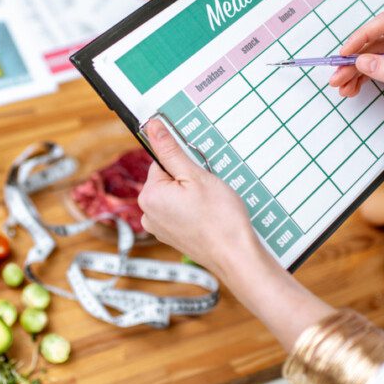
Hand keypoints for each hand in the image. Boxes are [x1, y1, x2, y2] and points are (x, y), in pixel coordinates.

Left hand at [138, 119, 260, 279]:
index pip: (162, 162)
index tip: (200, 174)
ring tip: (211, 206)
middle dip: (189, 180)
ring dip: (193, 196)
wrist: (236, 256)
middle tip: (209, 192)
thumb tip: (152, 127)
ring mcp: (160, 228)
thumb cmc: (220, 218)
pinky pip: (180, 212)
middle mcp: (148, 214)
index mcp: (149, 196)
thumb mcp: (196, 175)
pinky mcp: (172, 237)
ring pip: (176, 196)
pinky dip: (194, 211)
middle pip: (168, 179)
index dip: (185, 165)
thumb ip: (171, 150)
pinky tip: (209, 217)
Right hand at [329, 13, 383, 142]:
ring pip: (369, 57)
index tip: (346, 53)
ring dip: (352, 72)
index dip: (363, 36)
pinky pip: (371, 70)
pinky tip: (350, 89)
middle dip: (353, 60)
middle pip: (373, 43)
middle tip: (336, 76)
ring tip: (340, 87)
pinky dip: (358, 79)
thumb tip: (363, 61)